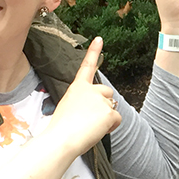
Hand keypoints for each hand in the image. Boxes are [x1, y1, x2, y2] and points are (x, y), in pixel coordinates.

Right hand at [43, 37, 120, 156]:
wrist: (61, 139)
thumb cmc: (61, 128)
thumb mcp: (68, 108)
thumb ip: (82, 103)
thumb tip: (96, 111)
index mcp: (77, 87)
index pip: (87, 66)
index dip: (93, 52)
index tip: (99, 38)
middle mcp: (90, 89)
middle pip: (107, 93)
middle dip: (104, 104)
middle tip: (89, 119)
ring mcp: (100, 99)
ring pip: (112, 107)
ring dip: (105, 118)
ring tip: (89, 127)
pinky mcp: (109, 111)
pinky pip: (117, 119)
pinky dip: (110, 127)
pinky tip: (97, 130)